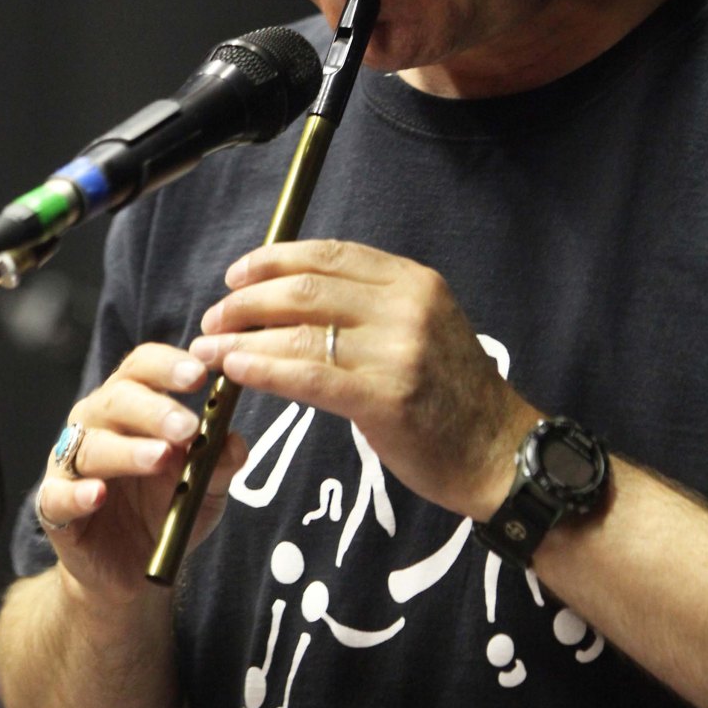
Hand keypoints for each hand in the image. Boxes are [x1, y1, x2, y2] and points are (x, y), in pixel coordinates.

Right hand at [35, 343, 246, 601]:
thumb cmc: (167, 508)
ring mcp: (70, 462)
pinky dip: (77, 493)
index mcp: (133, 403)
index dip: (169, 366)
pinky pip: (58, 495)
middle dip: (155, 410)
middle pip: (118, 399)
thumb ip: (220, 462)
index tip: (201, 375)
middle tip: (188, 426)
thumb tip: (234, 440)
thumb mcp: (205, 487)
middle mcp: (96, 422)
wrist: (133, 569)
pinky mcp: (54, 505)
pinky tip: (98, 494)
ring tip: (160, 457)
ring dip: (128, 451)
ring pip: (92, 446)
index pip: (143, 366)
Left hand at [191, 239, 537, 520]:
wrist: (498, 452)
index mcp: (412, 282)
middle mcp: (406, 307)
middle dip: (248, 301)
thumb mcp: (422, 327)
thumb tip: (293, 298)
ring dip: (242, 338)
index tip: (236, 275)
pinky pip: (309, 377)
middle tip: (213, 317)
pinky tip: (236, 371)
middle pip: (307, 289)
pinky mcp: (386, 398)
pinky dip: (264, 369)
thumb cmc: (451, 395)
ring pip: (300, 332)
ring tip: (208, 349)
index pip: (330, 255)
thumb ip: (370, 307)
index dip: (274, 260)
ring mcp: (398, 351)